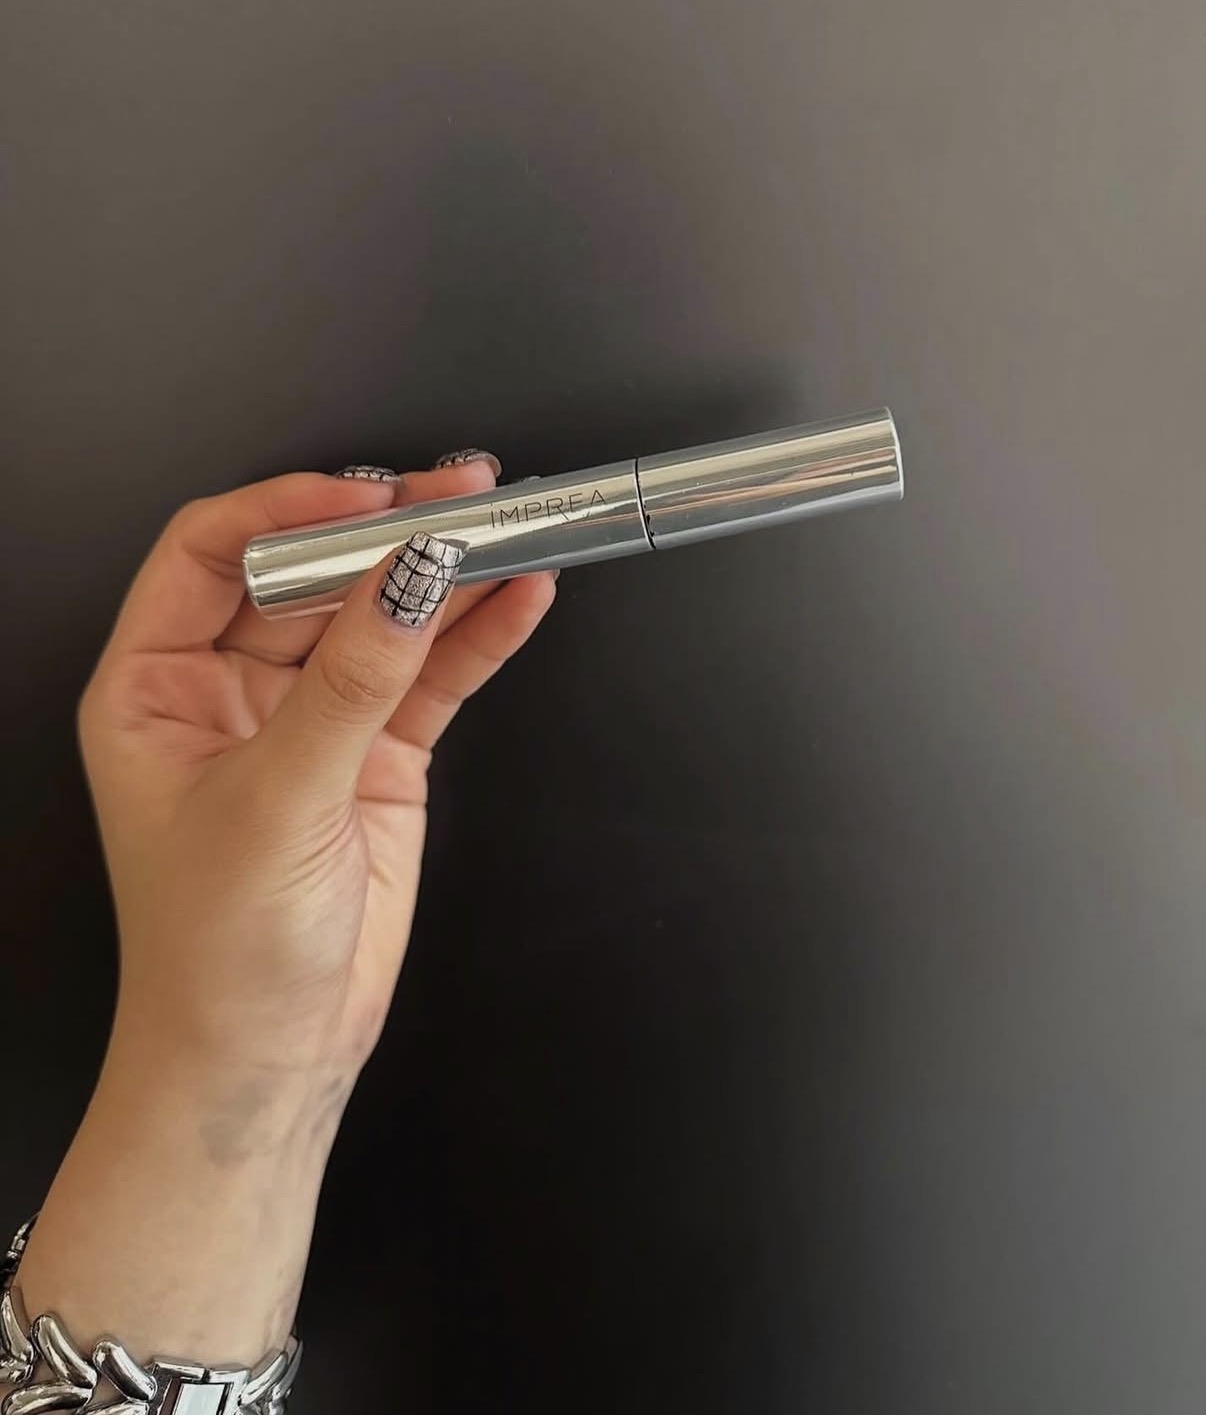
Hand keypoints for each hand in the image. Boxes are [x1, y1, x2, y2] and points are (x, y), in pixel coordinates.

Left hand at [79, 457, 555, 1080]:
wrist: (271, 1055)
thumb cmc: (217, 954)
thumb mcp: (275, 803)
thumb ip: (349, 684)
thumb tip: (407, 580)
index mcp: (157, 687)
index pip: (213, 553)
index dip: (287, 510)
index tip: (366, 499)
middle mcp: (231, 691)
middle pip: (314, 576)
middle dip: (386, 534)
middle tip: (456, 499)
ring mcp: (314, 721)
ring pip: (383, 620)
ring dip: (445, 577)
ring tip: (507, 533)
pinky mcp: (380, 757)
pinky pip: (432, 678)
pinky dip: (477, 640)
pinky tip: (517, 601)